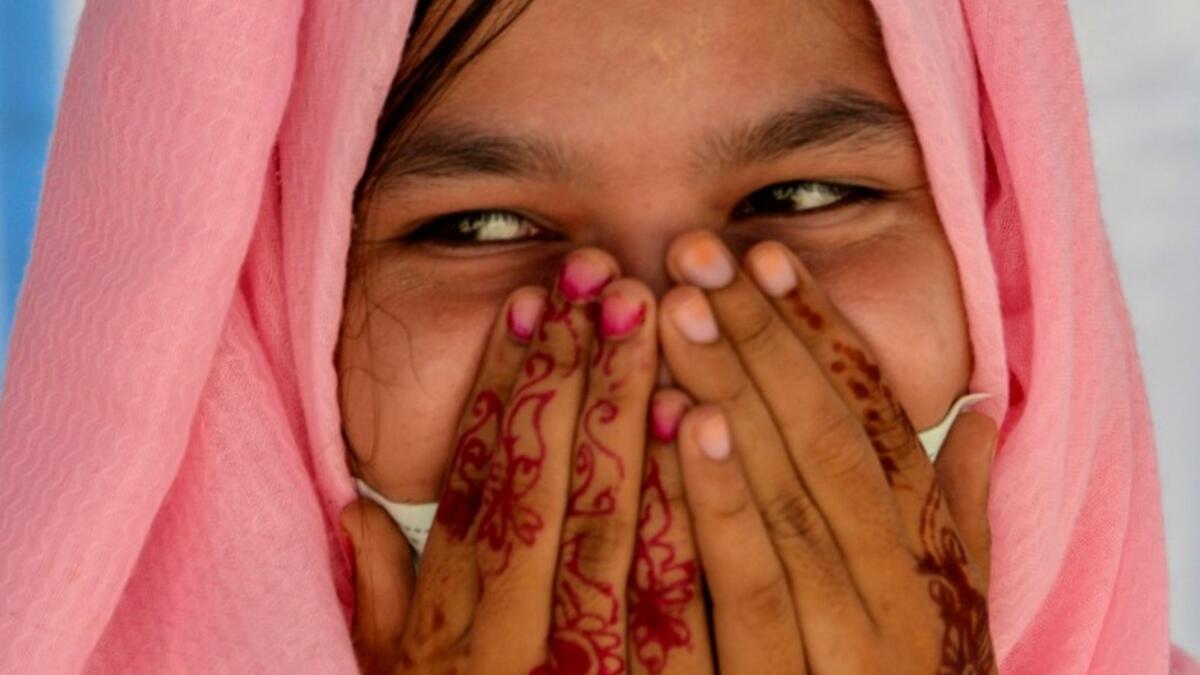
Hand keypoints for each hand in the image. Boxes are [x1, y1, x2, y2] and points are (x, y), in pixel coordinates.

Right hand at [341, 249, 698, 673]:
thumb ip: (386, 601)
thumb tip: (359, 508)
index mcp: (448, 632)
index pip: (473, 489)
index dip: (499, 389)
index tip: (528, 302)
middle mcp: (510, 642)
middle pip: (539, 489)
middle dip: (566, 375)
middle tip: (596, 279)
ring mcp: (586, 668)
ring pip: (606, 523)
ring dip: (625, 411)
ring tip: (646, 317)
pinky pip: (679, 590)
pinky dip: (688, 498)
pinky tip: (699, 415)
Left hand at [655, 231, 997, 673]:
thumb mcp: (952, 609)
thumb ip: (957, 517)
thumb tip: (976, 415)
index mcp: (930, 557)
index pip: (875, 423)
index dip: (823, 334)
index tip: (770, 257)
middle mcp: (897, 591)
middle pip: (824, 441)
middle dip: (761, 340)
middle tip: (702, 253)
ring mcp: (842, 640)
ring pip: (786, 498)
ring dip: (732, 396)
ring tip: (679, 309)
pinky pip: (742, 590)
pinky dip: (714, 507)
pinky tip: (676, 430)